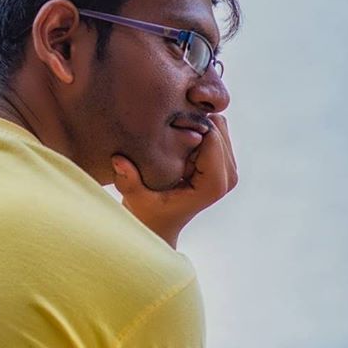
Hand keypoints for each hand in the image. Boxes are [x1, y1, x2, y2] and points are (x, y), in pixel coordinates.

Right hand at [111, 114, 237, 247]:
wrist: (159, 222)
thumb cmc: (148, 213)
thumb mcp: (136, 198)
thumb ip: (129, 181)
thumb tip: (118, 160)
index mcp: (213, 185)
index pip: (211, 137)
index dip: (188, 127)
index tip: (165, 135)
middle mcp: (227, 177)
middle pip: (218, 127)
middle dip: (194, 125)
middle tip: (168, 140)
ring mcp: (228, 169)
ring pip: (219, 125)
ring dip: (196, 127)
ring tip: (173, 143)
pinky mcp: (224, 162)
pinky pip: (216, 130)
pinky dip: (198, 129)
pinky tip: (178, 143)